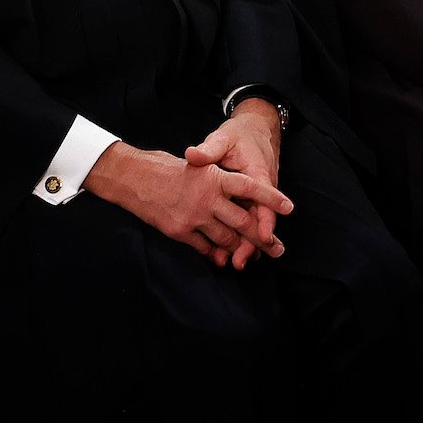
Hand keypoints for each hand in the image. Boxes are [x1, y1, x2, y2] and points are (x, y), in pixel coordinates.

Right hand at [88, 141, 291, 265]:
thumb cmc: (164, 167)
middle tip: (277, 248)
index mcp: (214, 177)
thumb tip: (237, 196)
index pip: (250, 188)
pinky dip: (217, 254)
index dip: (271, 198)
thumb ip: (217, 181)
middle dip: (262, 237)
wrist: (132, 178)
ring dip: (241, 248)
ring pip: (227, 238)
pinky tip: (224, 258)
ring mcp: (194, 217)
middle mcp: (208, 198)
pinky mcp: (181, 232)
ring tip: (254, 257)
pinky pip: (206, 247)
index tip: (289, 207)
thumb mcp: (195, 164)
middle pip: (243, 221)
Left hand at [183, 101, 283, 267]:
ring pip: (254, 222)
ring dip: (247, 243)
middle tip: (241, 261)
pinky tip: (232, 251)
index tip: (262, 236)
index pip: (264, 198)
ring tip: (236, 263)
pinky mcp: (249, 199)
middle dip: (254, 241)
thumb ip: (209, 149)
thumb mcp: (225, 137)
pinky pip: (248, 219)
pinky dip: (242, 235)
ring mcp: (257, 195)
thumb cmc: (239, 135)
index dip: (265, 219)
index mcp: (258, 172)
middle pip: (260, 218)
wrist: (255, 129)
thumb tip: (192, 155)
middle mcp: (262, 187)